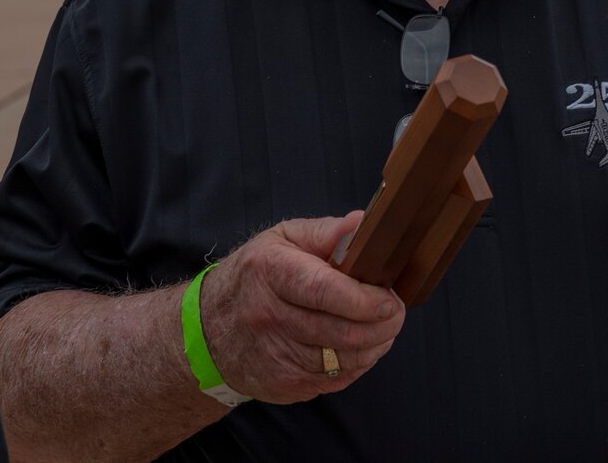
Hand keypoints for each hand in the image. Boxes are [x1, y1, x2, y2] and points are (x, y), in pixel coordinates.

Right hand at [197, 213, 404, 404]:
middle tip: (396, 312)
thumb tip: (363, 225)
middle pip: (340, 330)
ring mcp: (275, 355)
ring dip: (375, 346)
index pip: (323, 290)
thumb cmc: (255, 276)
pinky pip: (335, 380)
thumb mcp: (283, 240)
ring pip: (342, 359)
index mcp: (270, 272)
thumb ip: (326, 232)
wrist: (211, 329)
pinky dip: (357, 364)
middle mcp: (269, 316)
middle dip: (382, 325)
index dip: (363, 299)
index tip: (389, 298)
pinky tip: (360, 347)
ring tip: (384, 328)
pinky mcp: (284, 383)